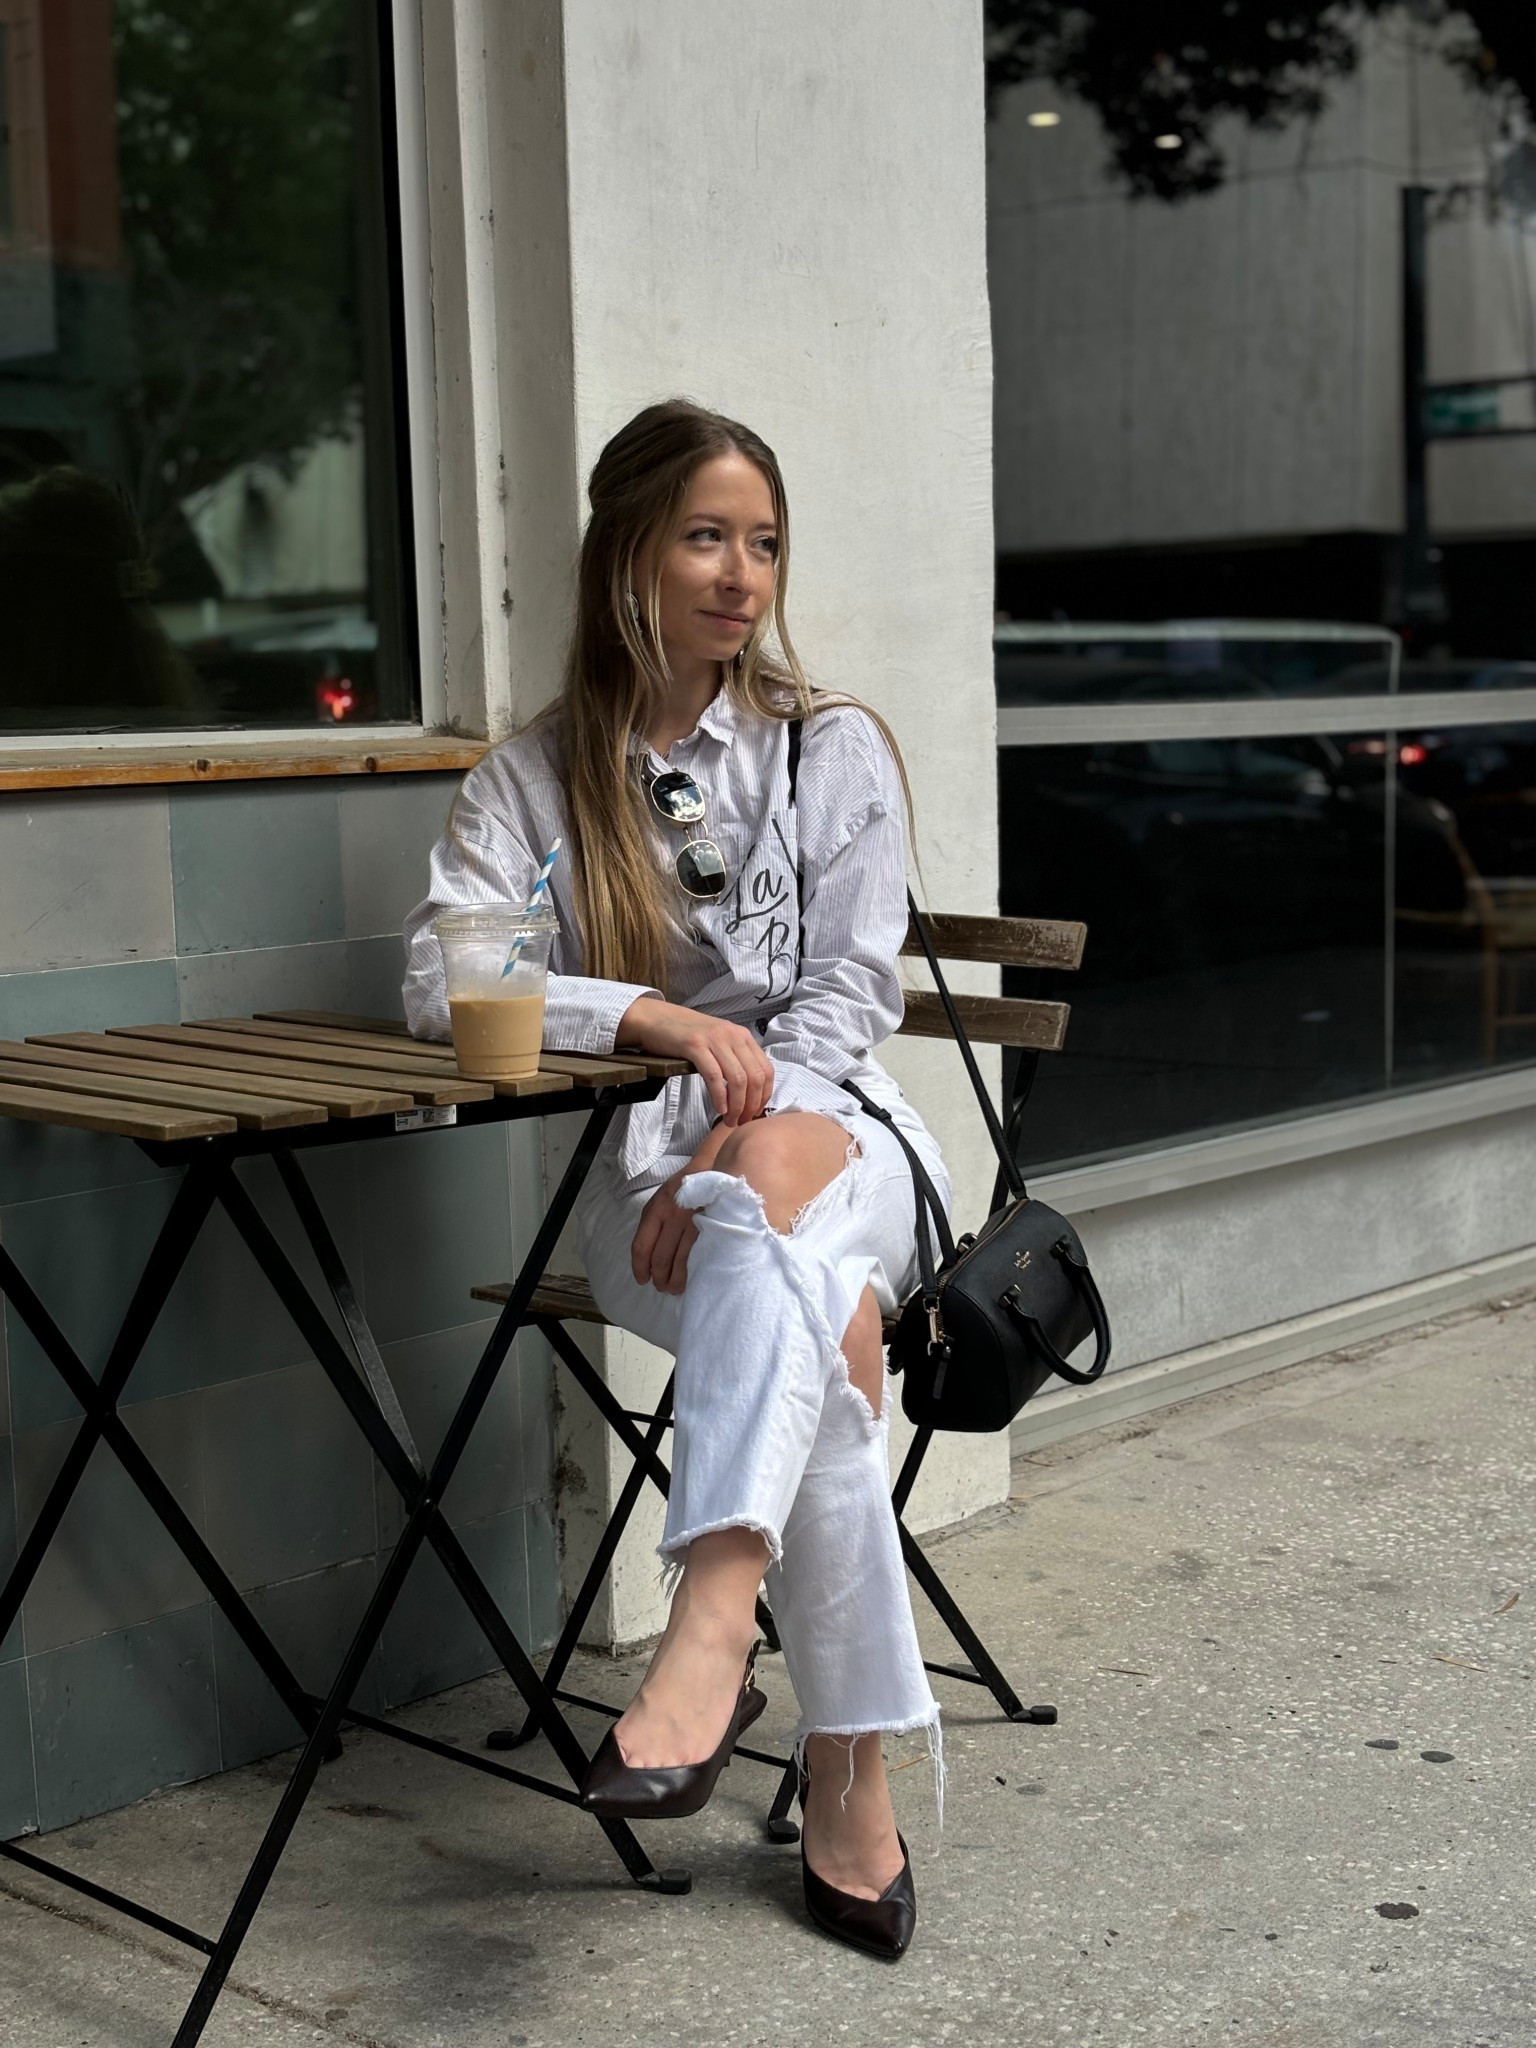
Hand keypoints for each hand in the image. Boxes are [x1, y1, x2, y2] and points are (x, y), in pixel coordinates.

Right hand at [618, 997, 774, 1125]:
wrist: (656, 1018)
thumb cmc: (687, 1035)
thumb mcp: (719, 1042)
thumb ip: (734, 1060)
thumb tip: (748, 1092)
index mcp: (742, 1036)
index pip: (766, 1070)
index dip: (764, 1096)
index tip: (756, 1113)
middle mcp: (733, 1036)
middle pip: (755, 1077)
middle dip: (751, 1105)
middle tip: (742, 1121)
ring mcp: (715, 1039)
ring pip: (737, 1079)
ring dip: (737, 1105)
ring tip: (730, 1120)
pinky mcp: (695, 1045)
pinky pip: (714, 1076)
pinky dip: (719, 1097)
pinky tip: (719, 1108)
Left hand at [630, 1171, 697, 1294]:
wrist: (712, 1169)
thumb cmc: (684, 1187)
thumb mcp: (661, 1200)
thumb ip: (653, 1224)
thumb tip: (648, 1256)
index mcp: (655, 1210)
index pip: (641, 1246)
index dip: (639, 1268)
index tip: (642, 1280)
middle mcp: (671, 1217)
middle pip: (660, 1257)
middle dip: (659, 1278)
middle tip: (661, 1287)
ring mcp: (692, 1223)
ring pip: (680, 1261)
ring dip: (675, 1280)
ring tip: (674, 1289)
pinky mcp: (709, 1227)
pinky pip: (698, 1255)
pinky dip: (693, 1271)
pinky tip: (692, 1278)